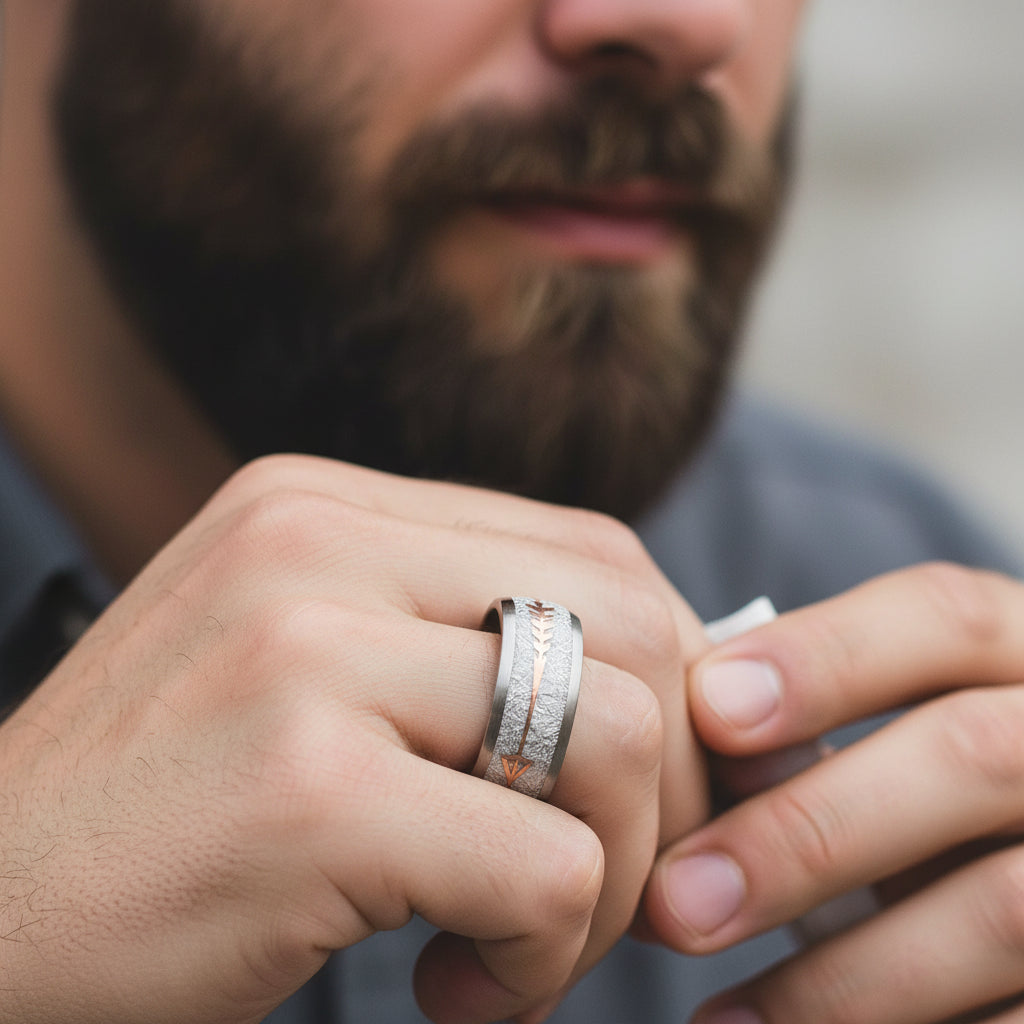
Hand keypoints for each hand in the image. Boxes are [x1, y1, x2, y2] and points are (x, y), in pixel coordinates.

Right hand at [0, 455, 709, 1023]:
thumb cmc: (169, 811)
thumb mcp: (305, 671)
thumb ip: (450, 646)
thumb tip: (656, 689)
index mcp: (325, 508)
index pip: (594, 554)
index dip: (664, 678)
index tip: (641, 787)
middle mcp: (318, 546)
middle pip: (636, 626)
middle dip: (667, 776)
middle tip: (603, 878)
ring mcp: (308, 654)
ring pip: (617, 740)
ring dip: (611, 879)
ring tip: (515, 945)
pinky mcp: (309, 790)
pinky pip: (548, 869)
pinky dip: (546, 955)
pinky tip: (459, 988)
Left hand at [644, 562, 1023, 1023]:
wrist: (1023, 878)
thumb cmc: (931, 795)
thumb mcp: (906, 730)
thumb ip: (819, 716)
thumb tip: (684, 744)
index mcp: (1021, 658)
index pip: (944, 617)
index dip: (823, 658)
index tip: (708, 711)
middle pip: (970, 756)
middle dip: (808, 829)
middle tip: (677, 899)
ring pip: (1000, 907)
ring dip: (837, 972)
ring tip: (717, 1014)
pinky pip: (1014, 1023)